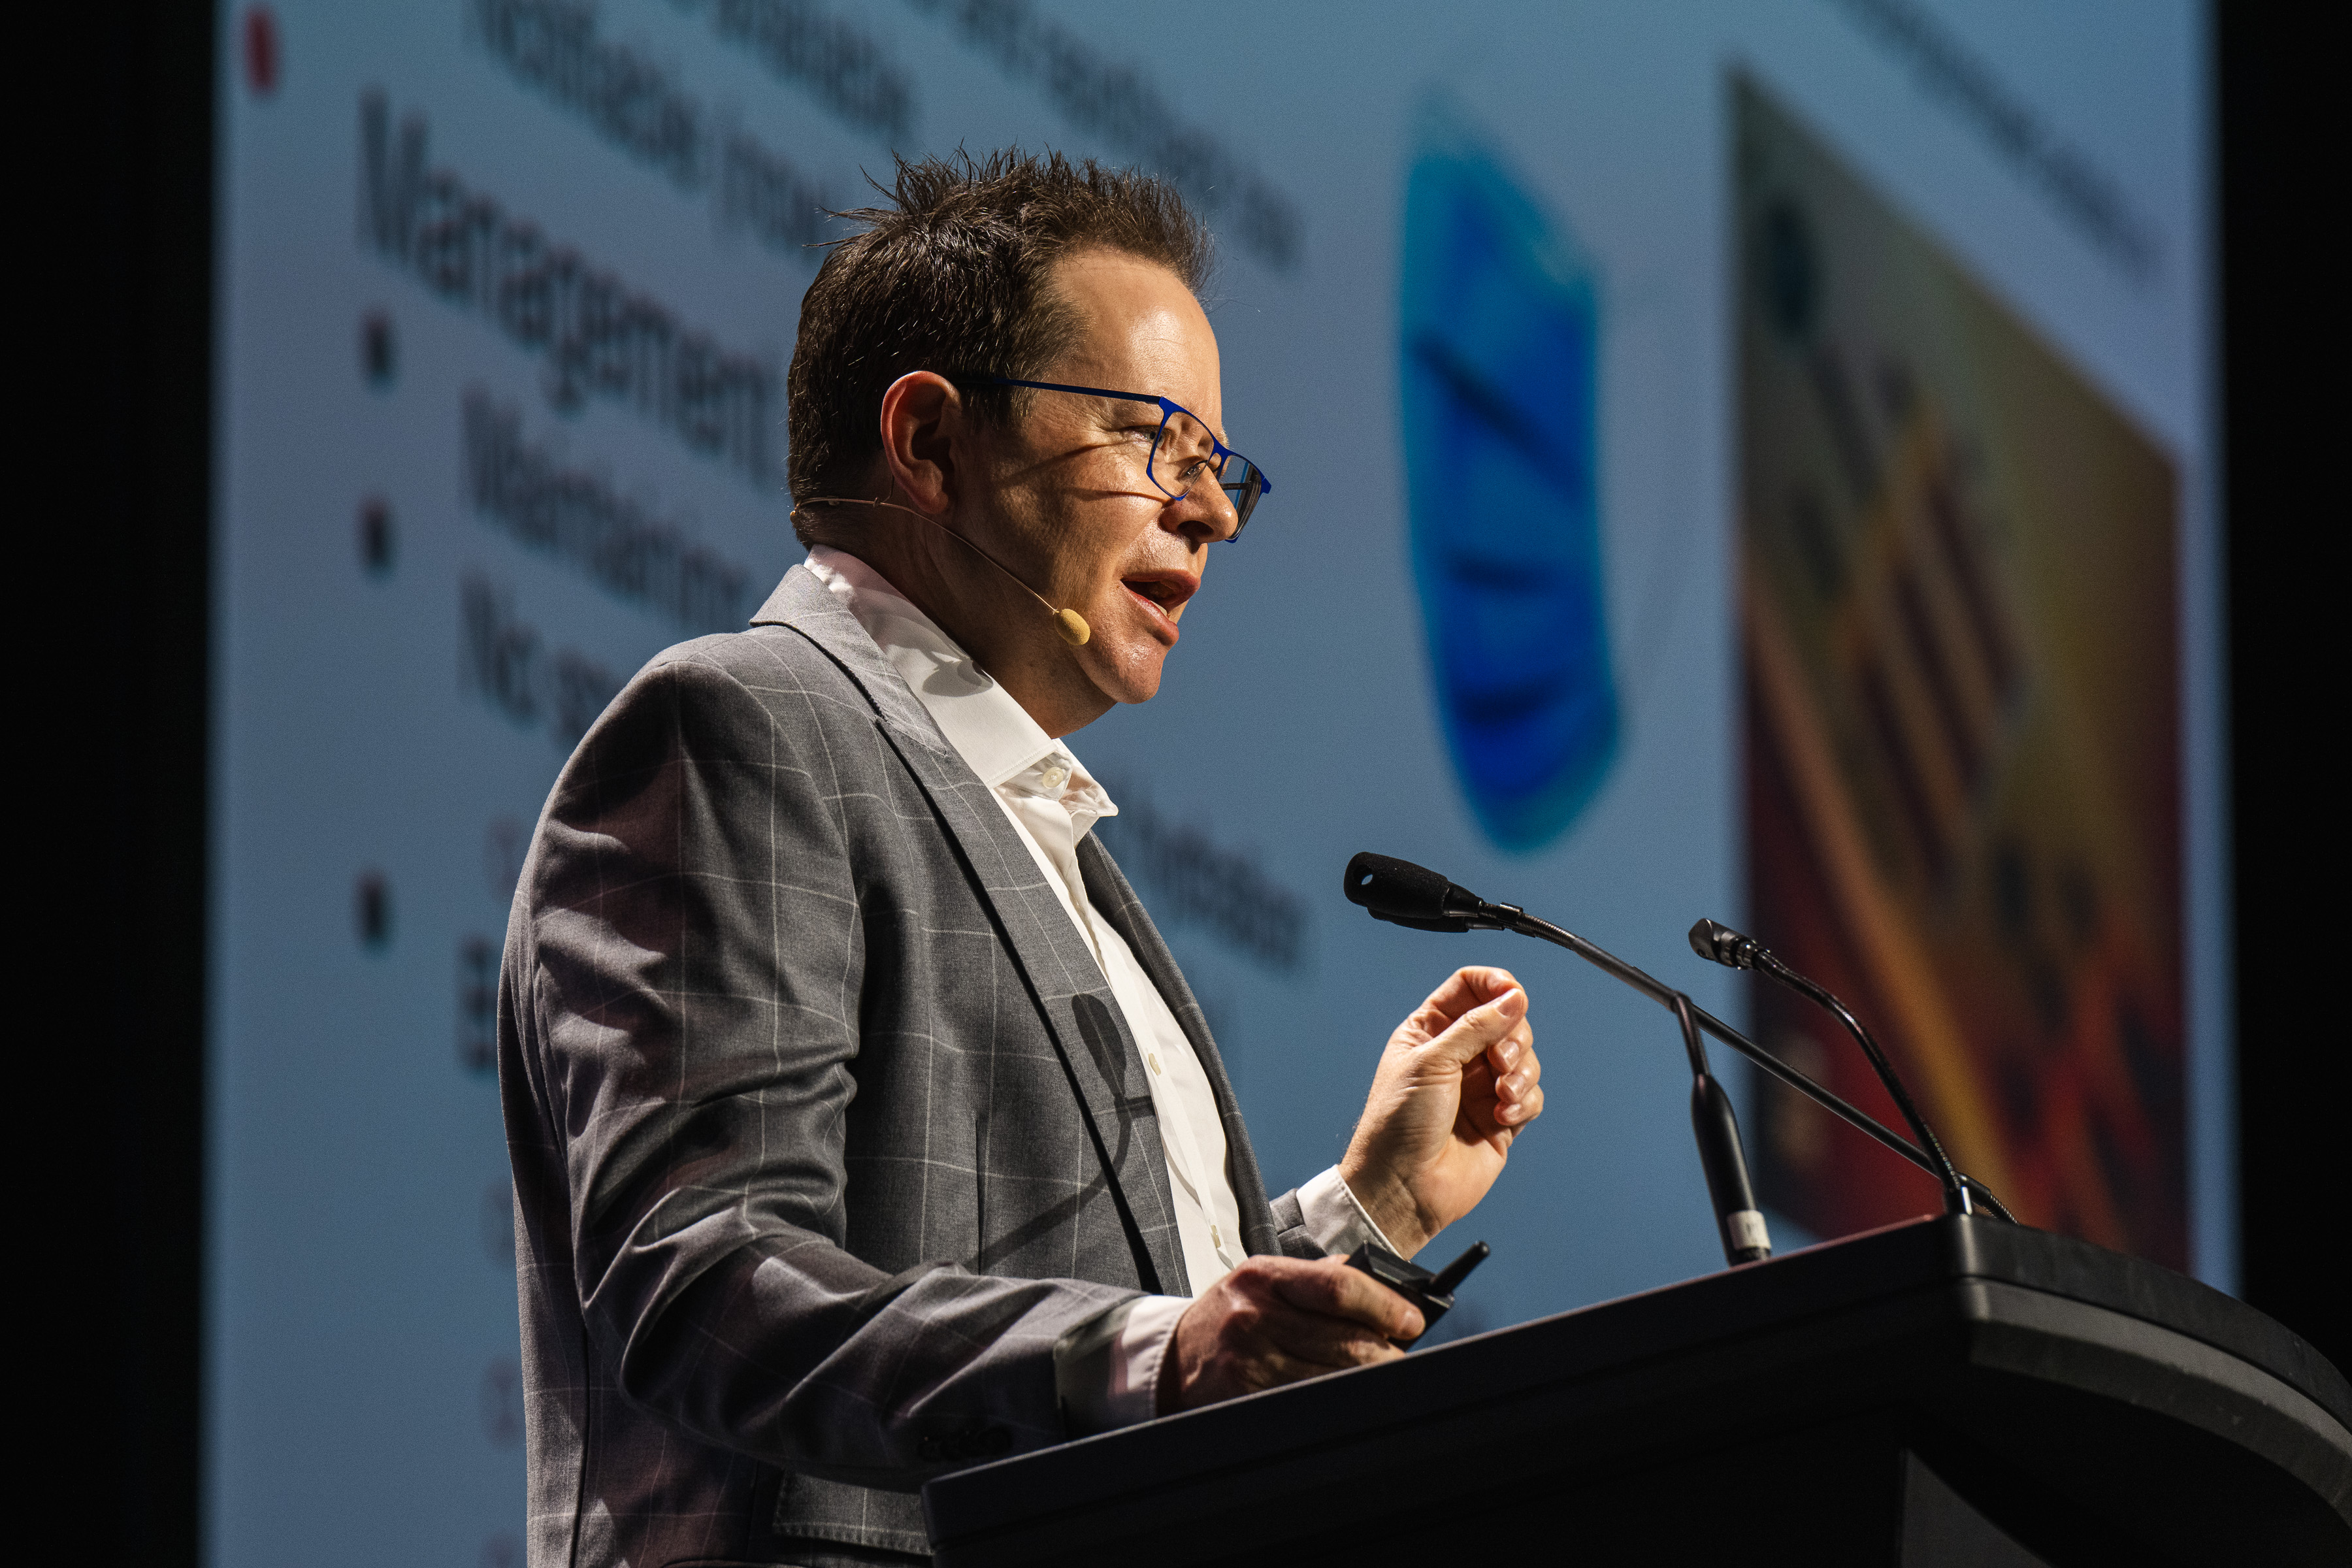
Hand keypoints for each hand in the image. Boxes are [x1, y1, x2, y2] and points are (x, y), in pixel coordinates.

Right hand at [1157, 1255, 1422, 1413]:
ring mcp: (1251, 1361)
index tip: (1410, 1319)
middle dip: (1386, 1351)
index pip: (1338, 1287)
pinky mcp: (1248, 1396)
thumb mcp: (1264, 1280)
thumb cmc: (1228, 1314)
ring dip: (1367, 1378)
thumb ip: (1318, 1277)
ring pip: (1334, 1376)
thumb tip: (1384, 1287)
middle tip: (1401, 1354)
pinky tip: (1344, 1391)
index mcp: (1264, 1277)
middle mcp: (1255, 1316)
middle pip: (1345, 1339)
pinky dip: (1337, 1398)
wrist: (1174, 1355)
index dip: (1384, 1305)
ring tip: (1378, 1373)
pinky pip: (1310, 1401)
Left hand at [1338, 967, 1542, 1256]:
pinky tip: (1502, 1117)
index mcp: (1430, 1031)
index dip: (1494, 985)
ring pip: (1524, 1058)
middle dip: (1512, 1037)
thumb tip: (1512, 998)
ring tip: (1501, 1095)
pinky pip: (1530, 1096)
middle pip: (1506, 1020)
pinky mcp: (1501, 1119)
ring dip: (1521, 1073)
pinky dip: (1523, 1103)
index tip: (1513, 994)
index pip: (1469, 988)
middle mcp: (1458, 1055)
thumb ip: (1475, 1027)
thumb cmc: (1398, 1125)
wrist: (1403, 1186)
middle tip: (1499, 1061)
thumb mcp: (1431, 1062)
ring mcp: (1481, 1087)